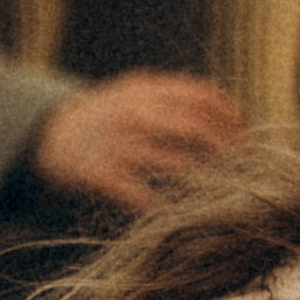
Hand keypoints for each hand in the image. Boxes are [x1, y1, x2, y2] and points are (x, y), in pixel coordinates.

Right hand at [33, 71, 246, 213]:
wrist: (54, 135)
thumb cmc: (108, 115)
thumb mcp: (137, 91)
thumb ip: (176, 93)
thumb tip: (228, 107)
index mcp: (146, 91)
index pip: (200, 97)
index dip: (229, 116)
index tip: (245, 133)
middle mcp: (134, 115)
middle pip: (195, 130)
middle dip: (226, 149)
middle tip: (242, 164)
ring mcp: (119, 146)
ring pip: (176, 165)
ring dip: (204, 180)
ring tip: (222, 190)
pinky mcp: (102, 176)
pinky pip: (143, 195)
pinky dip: (165, 204)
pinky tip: (179, 208)